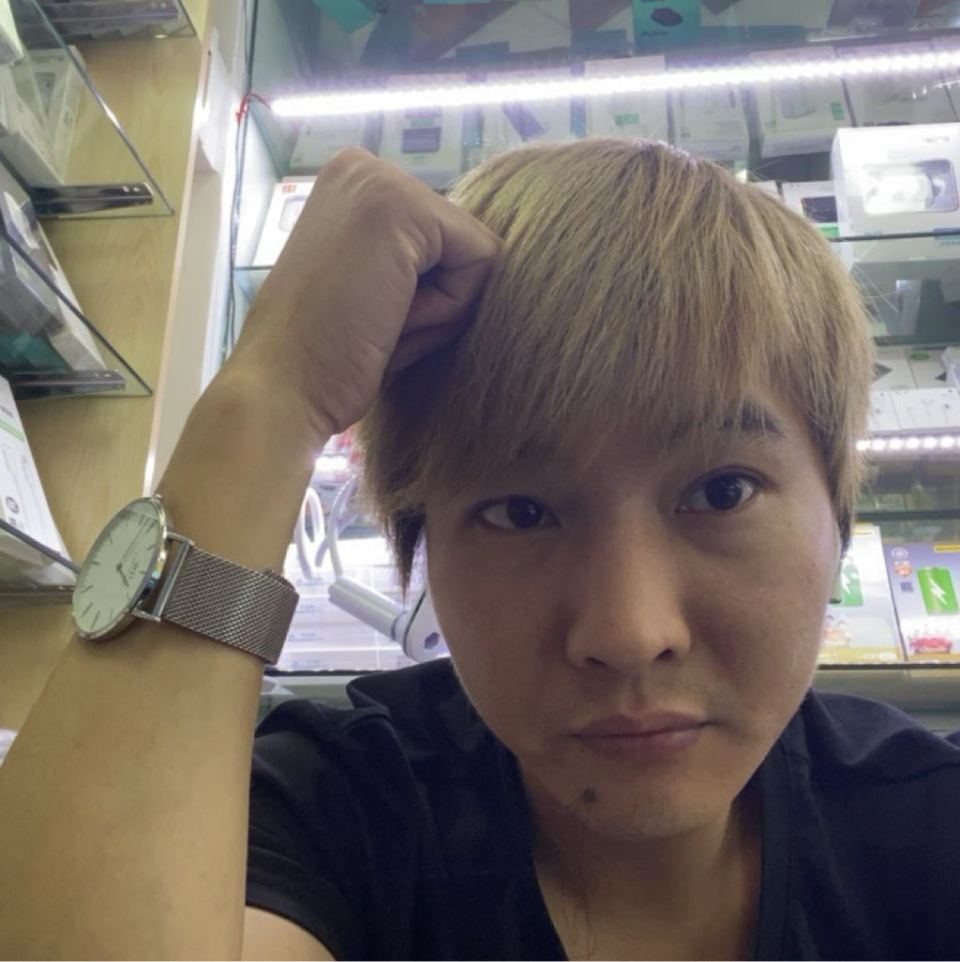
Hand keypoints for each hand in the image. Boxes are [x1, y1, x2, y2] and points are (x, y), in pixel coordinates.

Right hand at [222, 148, 501, 440]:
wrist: (281, 390)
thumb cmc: (327, 359)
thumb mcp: (371, 287)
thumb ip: (413, 261)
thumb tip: (484, 259)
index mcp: (353, 184)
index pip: (445, 243)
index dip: (423, 298)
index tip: (367, 317)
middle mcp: (364, 167)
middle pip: (463, 246)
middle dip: (434, 303)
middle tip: (372, 326)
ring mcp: (380, 180)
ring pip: (476, 257)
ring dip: (439, 311)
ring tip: (377, 324)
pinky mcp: (404, 207)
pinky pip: (482, 263)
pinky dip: (447, 310)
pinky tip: (390, 320)